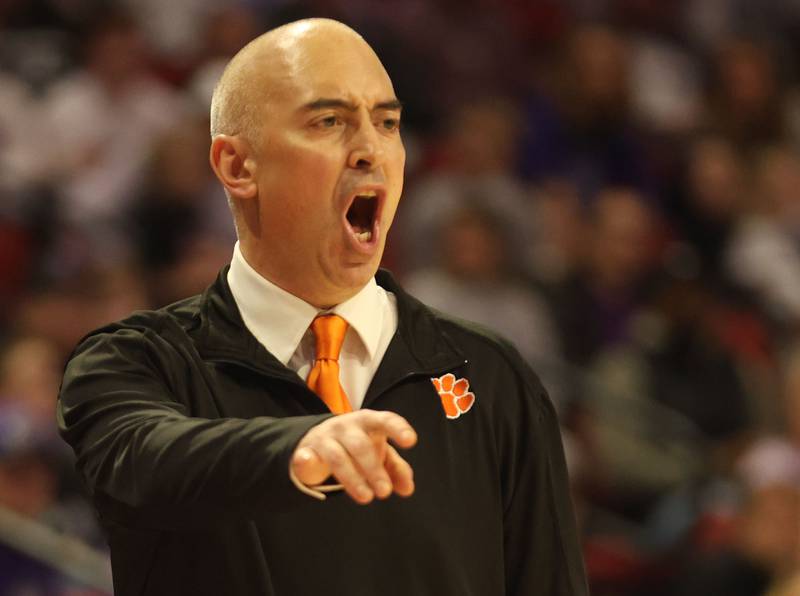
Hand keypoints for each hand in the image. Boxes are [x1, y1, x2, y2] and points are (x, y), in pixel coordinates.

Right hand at [290, 410, 416, 503]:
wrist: (318, 440)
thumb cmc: (357, 445)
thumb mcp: (378, 454)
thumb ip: (395, 468)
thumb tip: (407, 489)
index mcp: (368, 421)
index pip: (385, 420)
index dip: (398, 429)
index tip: (410, 441)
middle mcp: (346, 426)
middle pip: (360, 445)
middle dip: (373, 468)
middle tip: (385, 492)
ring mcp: (325, 437)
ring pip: (337, 456)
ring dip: (352, 477)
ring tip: (366, 497)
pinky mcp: (306, 451)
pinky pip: (305, 457)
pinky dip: (305, 460)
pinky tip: (306, 462)